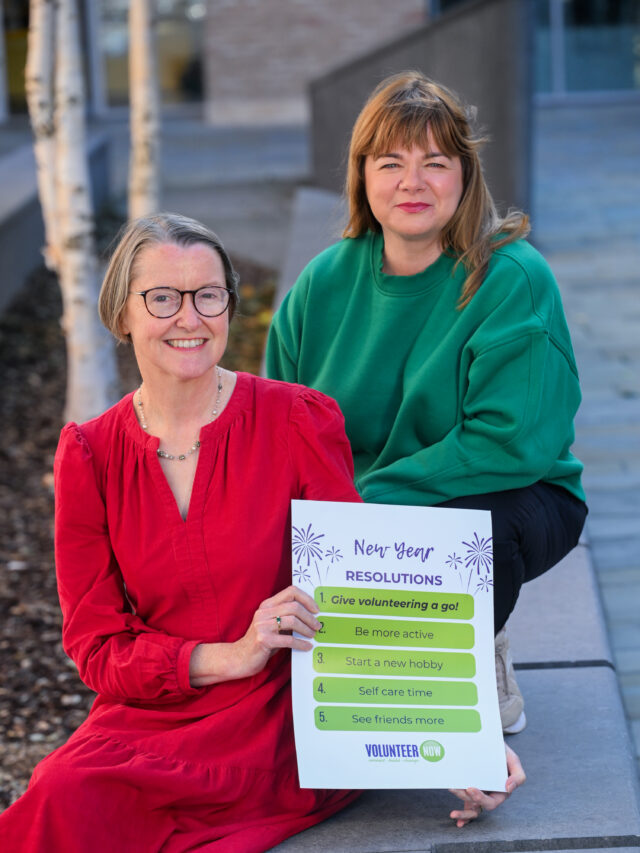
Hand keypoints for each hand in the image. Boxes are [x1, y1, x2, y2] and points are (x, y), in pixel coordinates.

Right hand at [190, 585, 321, 686]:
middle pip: (294, 606)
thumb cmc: (261, 643)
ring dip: (306, 629)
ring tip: (312, 635)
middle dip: (309, 617)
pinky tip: (306, 647)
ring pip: (292, 621)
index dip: (306, 598)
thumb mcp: (272, 625)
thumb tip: (311, 617)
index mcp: (267, 605)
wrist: (239, 658)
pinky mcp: (263, 639)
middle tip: (317, 626)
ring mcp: (262, 625)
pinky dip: (301, 643)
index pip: (290, 591)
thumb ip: (286, 618)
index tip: (316, 610)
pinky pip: (288, 639)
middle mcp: (264, 612)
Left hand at [448, 743, 524, 827]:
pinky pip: (468, 806)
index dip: (480, 799)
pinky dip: (463, 814)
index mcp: (501, 791)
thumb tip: (508, 788)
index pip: (492, 801)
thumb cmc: (503, 752)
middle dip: (466, 798)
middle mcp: (491, 795)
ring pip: (472, 805)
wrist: (491, 743)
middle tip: (455, 789)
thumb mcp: (513, 760)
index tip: (470, 788)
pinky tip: (455, 818)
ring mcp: (481, 793)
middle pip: (479, 805)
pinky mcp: (472, 790)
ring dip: (461, 802)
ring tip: (451, 789)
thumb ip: (518, 775)